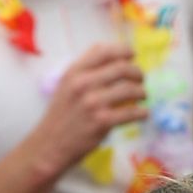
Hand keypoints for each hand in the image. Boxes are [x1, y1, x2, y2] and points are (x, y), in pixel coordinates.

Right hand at [39, 42, 148, 170]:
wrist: (50, 144)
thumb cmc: (61, 114)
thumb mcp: (66, 84)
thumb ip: (84, 66)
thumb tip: (108, 48)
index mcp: (75, 72)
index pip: (105, 51)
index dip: (124, 51)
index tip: (133, 56)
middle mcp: (83, 84)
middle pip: (122, 68)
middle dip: (137, 73)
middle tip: (141, 79)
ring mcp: (93, 103)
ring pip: (129, 89)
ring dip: (142, 92)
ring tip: (143, 96)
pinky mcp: (102, 122)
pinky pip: (130, 113)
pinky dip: (141, 112)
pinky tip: (143, 113)